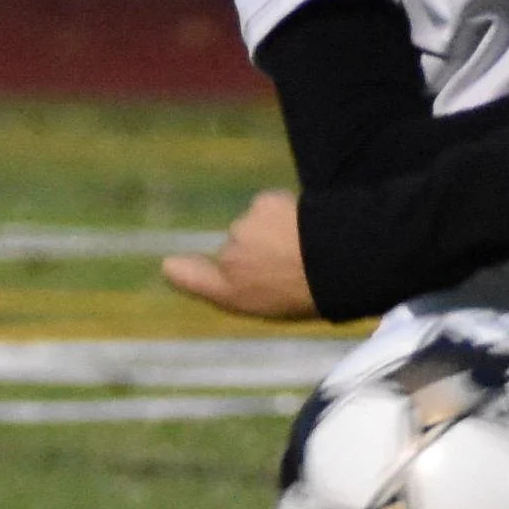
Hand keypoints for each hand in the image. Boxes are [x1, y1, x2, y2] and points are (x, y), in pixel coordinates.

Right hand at [160, 192, 319, 318]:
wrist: (339, 264)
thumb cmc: (310, 294)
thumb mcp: (264, 305)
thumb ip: (223, 286)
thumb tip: (169, 264)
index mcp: (230, 292)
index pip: (187, 276)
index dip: (181, 269)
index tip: (173, 264)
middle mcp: (229, 259)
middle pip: (235, 247)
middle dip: (257, 251)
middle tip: (292, 264)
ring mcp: (243, 229)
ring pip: (254, 224)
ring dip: (273, 231)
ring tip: (304, 248)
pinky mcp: (262, 204)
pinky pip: (270, 206)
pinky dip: (284, 212)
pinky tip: (303, 226)